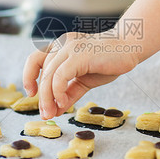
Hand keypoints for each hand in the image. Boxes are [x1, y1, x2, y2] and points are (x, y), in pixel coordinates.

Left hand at [23, 31, 140, 118]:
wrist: (130, 47)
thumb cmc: (108, 61)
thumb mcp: (84, 80)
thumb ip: (69, 93)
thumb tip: (55, 110)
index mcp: (61, 46)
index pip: (35, 59)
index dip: (29, 76)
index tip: (32, 94)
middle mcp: (62, 44)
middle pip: (42, 70)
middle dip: (42, 96)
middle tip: (46, 114)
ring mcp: (70, 47)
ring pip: (49, 74)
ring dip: (47, 97)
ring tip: (53, 112)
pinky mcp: (79, 54)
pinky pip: (60, 75)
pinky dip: (57, 90)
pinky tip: (64, 102)